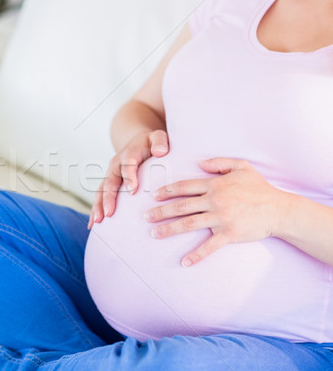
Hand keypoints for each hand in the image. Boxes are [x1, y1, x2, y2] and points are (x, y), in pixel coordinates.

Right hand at [88, 129, 168, 228]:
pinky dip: (96, 210)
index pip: (127, 164)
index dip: (129, 176)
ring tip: (97, 222)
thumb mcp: (157, 137)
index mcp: (129, 154)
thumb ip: (160, 142)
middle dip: (109, 198)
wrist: (136, 142)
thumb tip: (161, 152)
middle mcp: (115, 165)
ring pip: (101, 190)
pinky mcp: (108, 183)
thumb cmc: (150, 143)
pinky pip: (100, 196)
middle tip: (109, 213)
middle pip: (110, 181)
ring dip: (98, 206)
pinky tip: (94, 224)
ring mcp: (110, 175)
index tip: (132, 191)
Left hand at [143, 157, 288, 266]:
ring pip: (188, 224)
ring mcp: (221, 218)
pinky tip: (184, 262)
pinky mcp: (229, 234)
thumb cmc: (260, 188)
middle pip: (180, 205)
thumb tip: (200, 163)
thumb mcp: (241, 166)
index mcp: (215, 185)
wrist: (279, 209)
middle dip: (160, 211)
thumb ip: (219, 162)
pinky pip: (209, 246)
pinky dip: (196, 255)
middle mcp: (214, 200)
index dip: (166, 191)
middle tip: (145, 216)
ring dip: (169, 229)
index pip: (184, 187)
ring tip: (154, 233)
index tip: (153, 196)